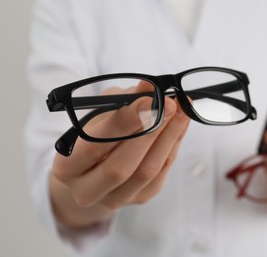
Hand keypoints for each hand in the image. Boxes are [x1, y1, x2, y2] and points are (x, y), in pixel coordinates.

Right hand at [50, 81, 189, 228]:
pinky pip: (162, 172)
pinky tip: (180, 123)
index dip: (122, 122)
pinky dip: (174, 144)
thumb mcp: (99, 114)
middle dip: (149, 131)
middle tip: (169, 103)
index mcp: (67, 167)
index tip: (147, 99)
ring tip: (180, 110)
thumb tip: (148, 87)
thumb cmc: (95, 135)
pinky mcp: (140, 197)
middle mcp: (87, 190)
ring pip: (147, 170)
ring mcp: (115, 198)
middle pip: (121, 166)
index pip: (93, 146)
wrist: (95, 170)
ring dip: (168, 136)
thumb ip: (121, 101)